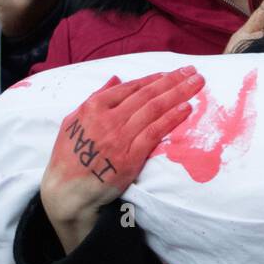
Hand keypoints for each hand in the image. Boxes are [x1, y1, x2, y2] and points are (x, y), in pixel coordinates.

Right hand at [41, 67, 202, 251]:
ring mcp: (120, 138)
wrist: (66, 192)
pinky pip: (154, 133)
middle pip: (147, 95)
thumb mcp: (73, 121)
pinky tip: (186, 108)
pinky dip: (171, 119)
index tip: (172, 73)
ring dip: (178, 94)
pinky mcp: (130, 158)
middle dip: (173, 80)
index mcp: (93, 107)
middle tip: (193, 71)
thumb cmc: (68, 156)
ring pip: (154, 110)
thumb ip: (96, 98)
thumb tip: (116, 78)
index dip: (155, 79)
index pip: (131, 88)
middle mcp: (107, 119)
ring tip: (197, 83)